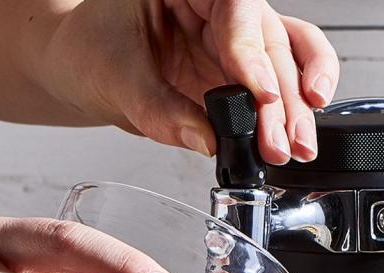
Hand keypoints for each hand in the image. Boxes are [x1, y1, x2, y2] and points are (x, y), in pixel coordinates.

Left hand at [38, 0, 339, 163]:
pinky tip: (300, 134)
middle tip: (280, 139)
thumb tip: (204, 139)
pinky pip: (280, 84)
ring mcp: (235, 39)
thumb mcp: (116, 79)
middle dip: (280, 94)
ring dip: (295, 108)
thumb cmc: (91, 51)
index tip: (257, 91)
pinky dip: (293, 111)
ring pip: (285, 62)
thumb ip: (159, 110)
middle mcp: (219, 7)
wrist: (84, 71)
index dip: (251, 48)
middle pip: (268, 40)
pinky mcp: (241, 72)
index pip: (235, 5)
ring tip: (296, 146)